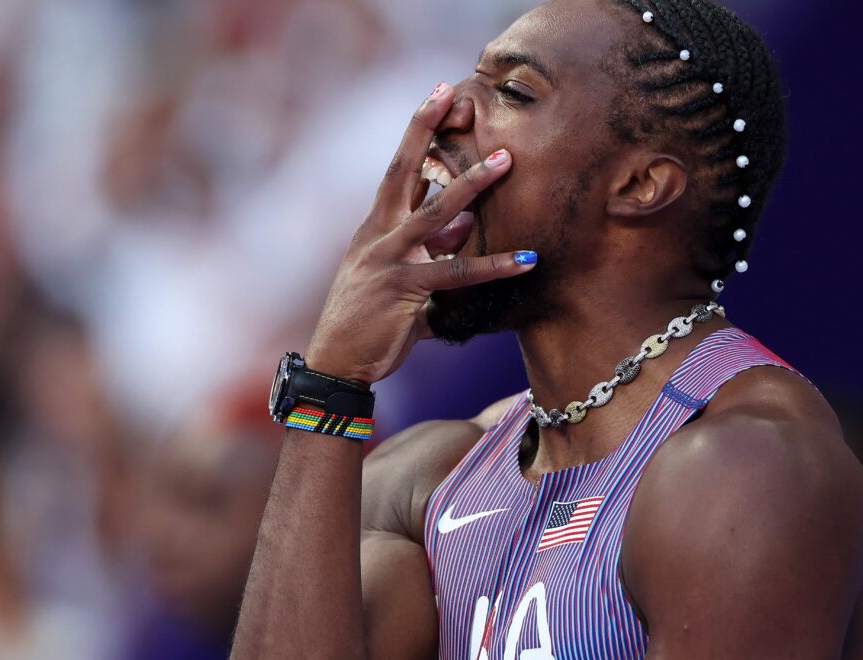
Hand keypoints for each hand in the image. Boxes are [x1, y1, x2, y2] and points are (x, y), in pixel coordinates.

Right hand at [305, 83, 536, 384]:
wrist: (337, 363)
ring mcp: (389, 259)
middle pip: (403, 170)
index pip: (400, 170)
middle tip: (452, 92)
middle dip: (426, 129)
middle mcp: (379, 234)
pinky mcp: (403, 289)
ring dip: (472, 185)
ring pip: (435, 213)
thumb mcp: (401, 278)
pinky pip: (455, 272)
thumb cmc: (368, 322)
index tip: (438, 94)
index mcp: (376, 227)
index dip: (418, 131)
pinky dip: (494, 266)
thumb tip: (466, 223)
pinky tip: (525, 260)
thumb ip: (433, 249)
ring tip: (507, 161)